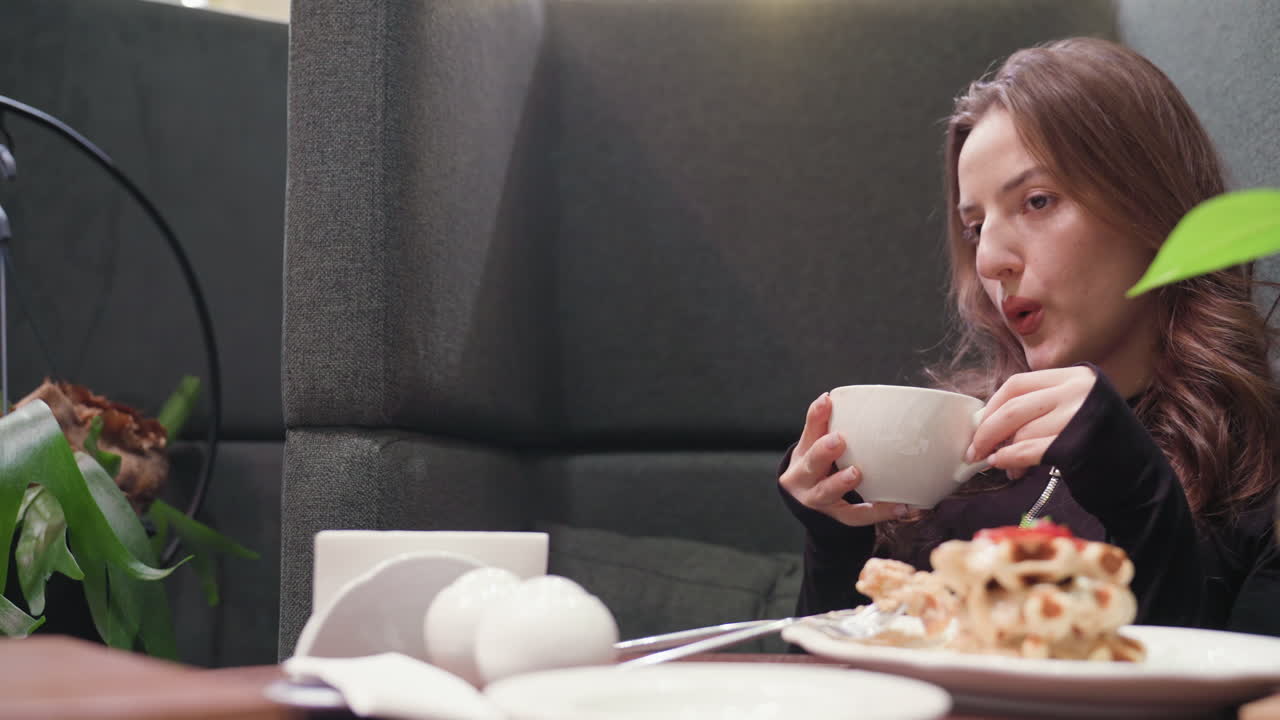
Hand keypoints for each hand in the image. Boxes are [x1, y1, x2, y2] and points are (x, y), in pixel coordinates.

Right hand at [779, 392, 907, 525]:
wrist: (808, 503)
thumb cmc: (817, 466)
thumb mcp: (814, 445)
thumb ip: (823, 424)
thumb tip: (831, 396)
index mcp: (802, 456)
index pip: (808, 432)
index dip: (816, 418)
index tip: (828, 401)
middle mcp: (804, 479)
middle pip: (811, 465)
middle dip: (823, 452)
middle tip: (838, 440)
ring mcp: (819, 501)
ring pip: (827, 492)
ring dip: (841, 482)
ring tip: (856, 473)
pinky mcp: (837, 517)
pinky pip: (857, 516)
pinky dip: (878, 512)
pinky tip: (900, 506)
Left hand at [965, 367, 1096, 479]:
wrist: (1147, 485)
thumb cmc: (1105, 451)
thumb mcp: (1077, 413)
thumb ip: (1041, 409)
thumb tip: (989, 422)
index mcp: (1079, 376)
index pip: (1018, 384)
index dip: (992, 406)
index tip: (979, 425)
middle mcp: (1080, 390)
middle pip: (1012, 406)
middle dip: (986, 430)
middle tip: (974, 450)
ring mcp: (1079, 416)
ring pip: (1019, 431)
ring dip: (1003, 452)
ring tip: (1007, 467)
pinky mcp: (1076, 445)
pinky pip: (1027, 450)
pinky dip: (1010, 460)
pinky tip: (1008, 468)